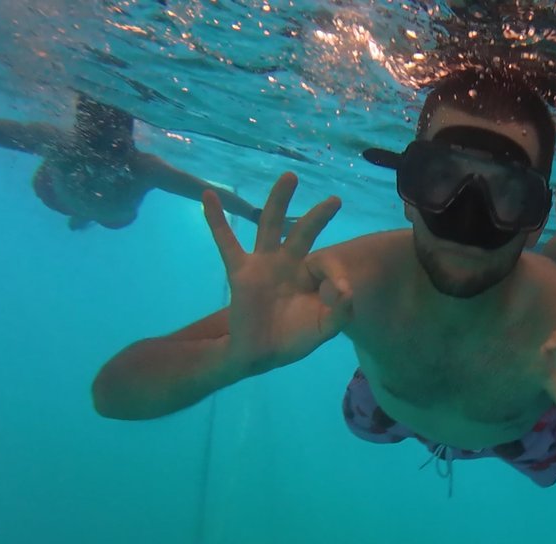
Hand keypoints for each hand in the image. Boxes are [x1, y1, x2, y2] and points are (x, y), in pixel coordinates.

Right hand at [202, 173, 348, 378]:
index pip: (326, 265)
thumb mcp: (325, 329)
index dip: (335, 278)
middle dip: (318, 217)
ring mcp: (263, 264)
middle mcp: (288, 264)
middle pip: (304, 233)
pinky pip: (227, 242)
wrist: (258, 354)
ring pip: (271, 226)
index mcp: (310, 276)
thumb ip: (341, 312)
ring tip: (290, 177)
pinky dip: (217, 220)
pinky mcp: (240, 271)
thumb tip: (346, 289)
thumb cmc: (293, 339)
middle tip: (336, 200)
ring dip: (279, 201)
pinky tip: (209, 195)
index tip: (340, 294)